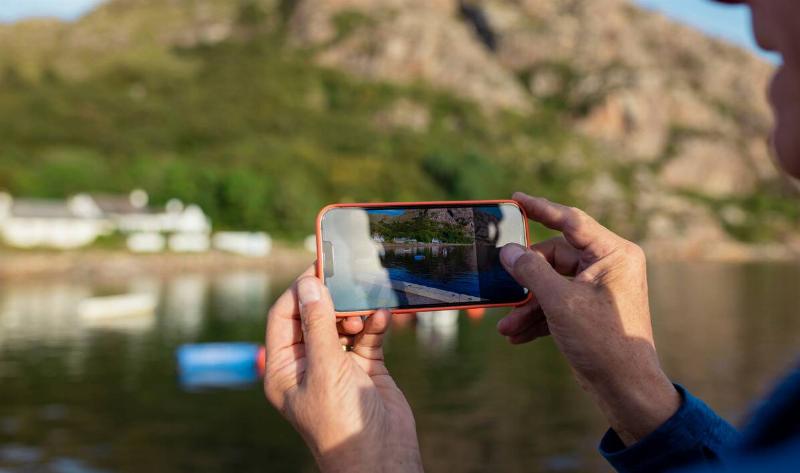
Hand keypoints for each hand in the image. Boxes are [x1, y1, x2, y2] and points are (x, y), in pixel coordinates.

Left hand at [264, 267, 422, 472]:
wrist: (381, 456)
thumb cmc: (341, 422)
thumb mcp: (324, 368)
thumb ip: (318, 324)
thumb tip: (308, 285)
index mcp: (284, 368)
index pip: (282, 317)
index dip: (297, 291)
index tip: (317, 269)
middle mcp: (308, 363)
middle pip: (313, 316)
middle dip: (330, 300)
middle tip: (346, 282)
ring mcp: (337, 365)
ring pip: (342, 323)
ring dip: (355, 313)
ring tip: (364, 313)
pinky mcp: (364, 367)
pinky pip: (367, 336)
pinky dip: (375, 324)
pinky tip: (383, 318)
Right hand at [499, 193, 679, 445]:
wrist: (625, 388)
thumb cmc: (603, 341)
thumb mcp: (560, 302)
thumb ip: (530, 271)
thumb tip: (508, 250)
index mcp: (613, 254)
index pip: (570, 221)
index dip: (540, 209)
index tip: (515, 198)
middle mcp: (608, 266)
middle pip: (554, 258)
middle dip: (526, 280)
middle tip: (500, 287)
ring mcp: (599, 289)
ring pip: (552, 284)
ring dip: (528, 304)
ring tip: (506, 325)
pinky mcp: (590, 310)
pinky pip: (558, 303)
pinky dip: (538, 317)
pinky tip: (517, 334)